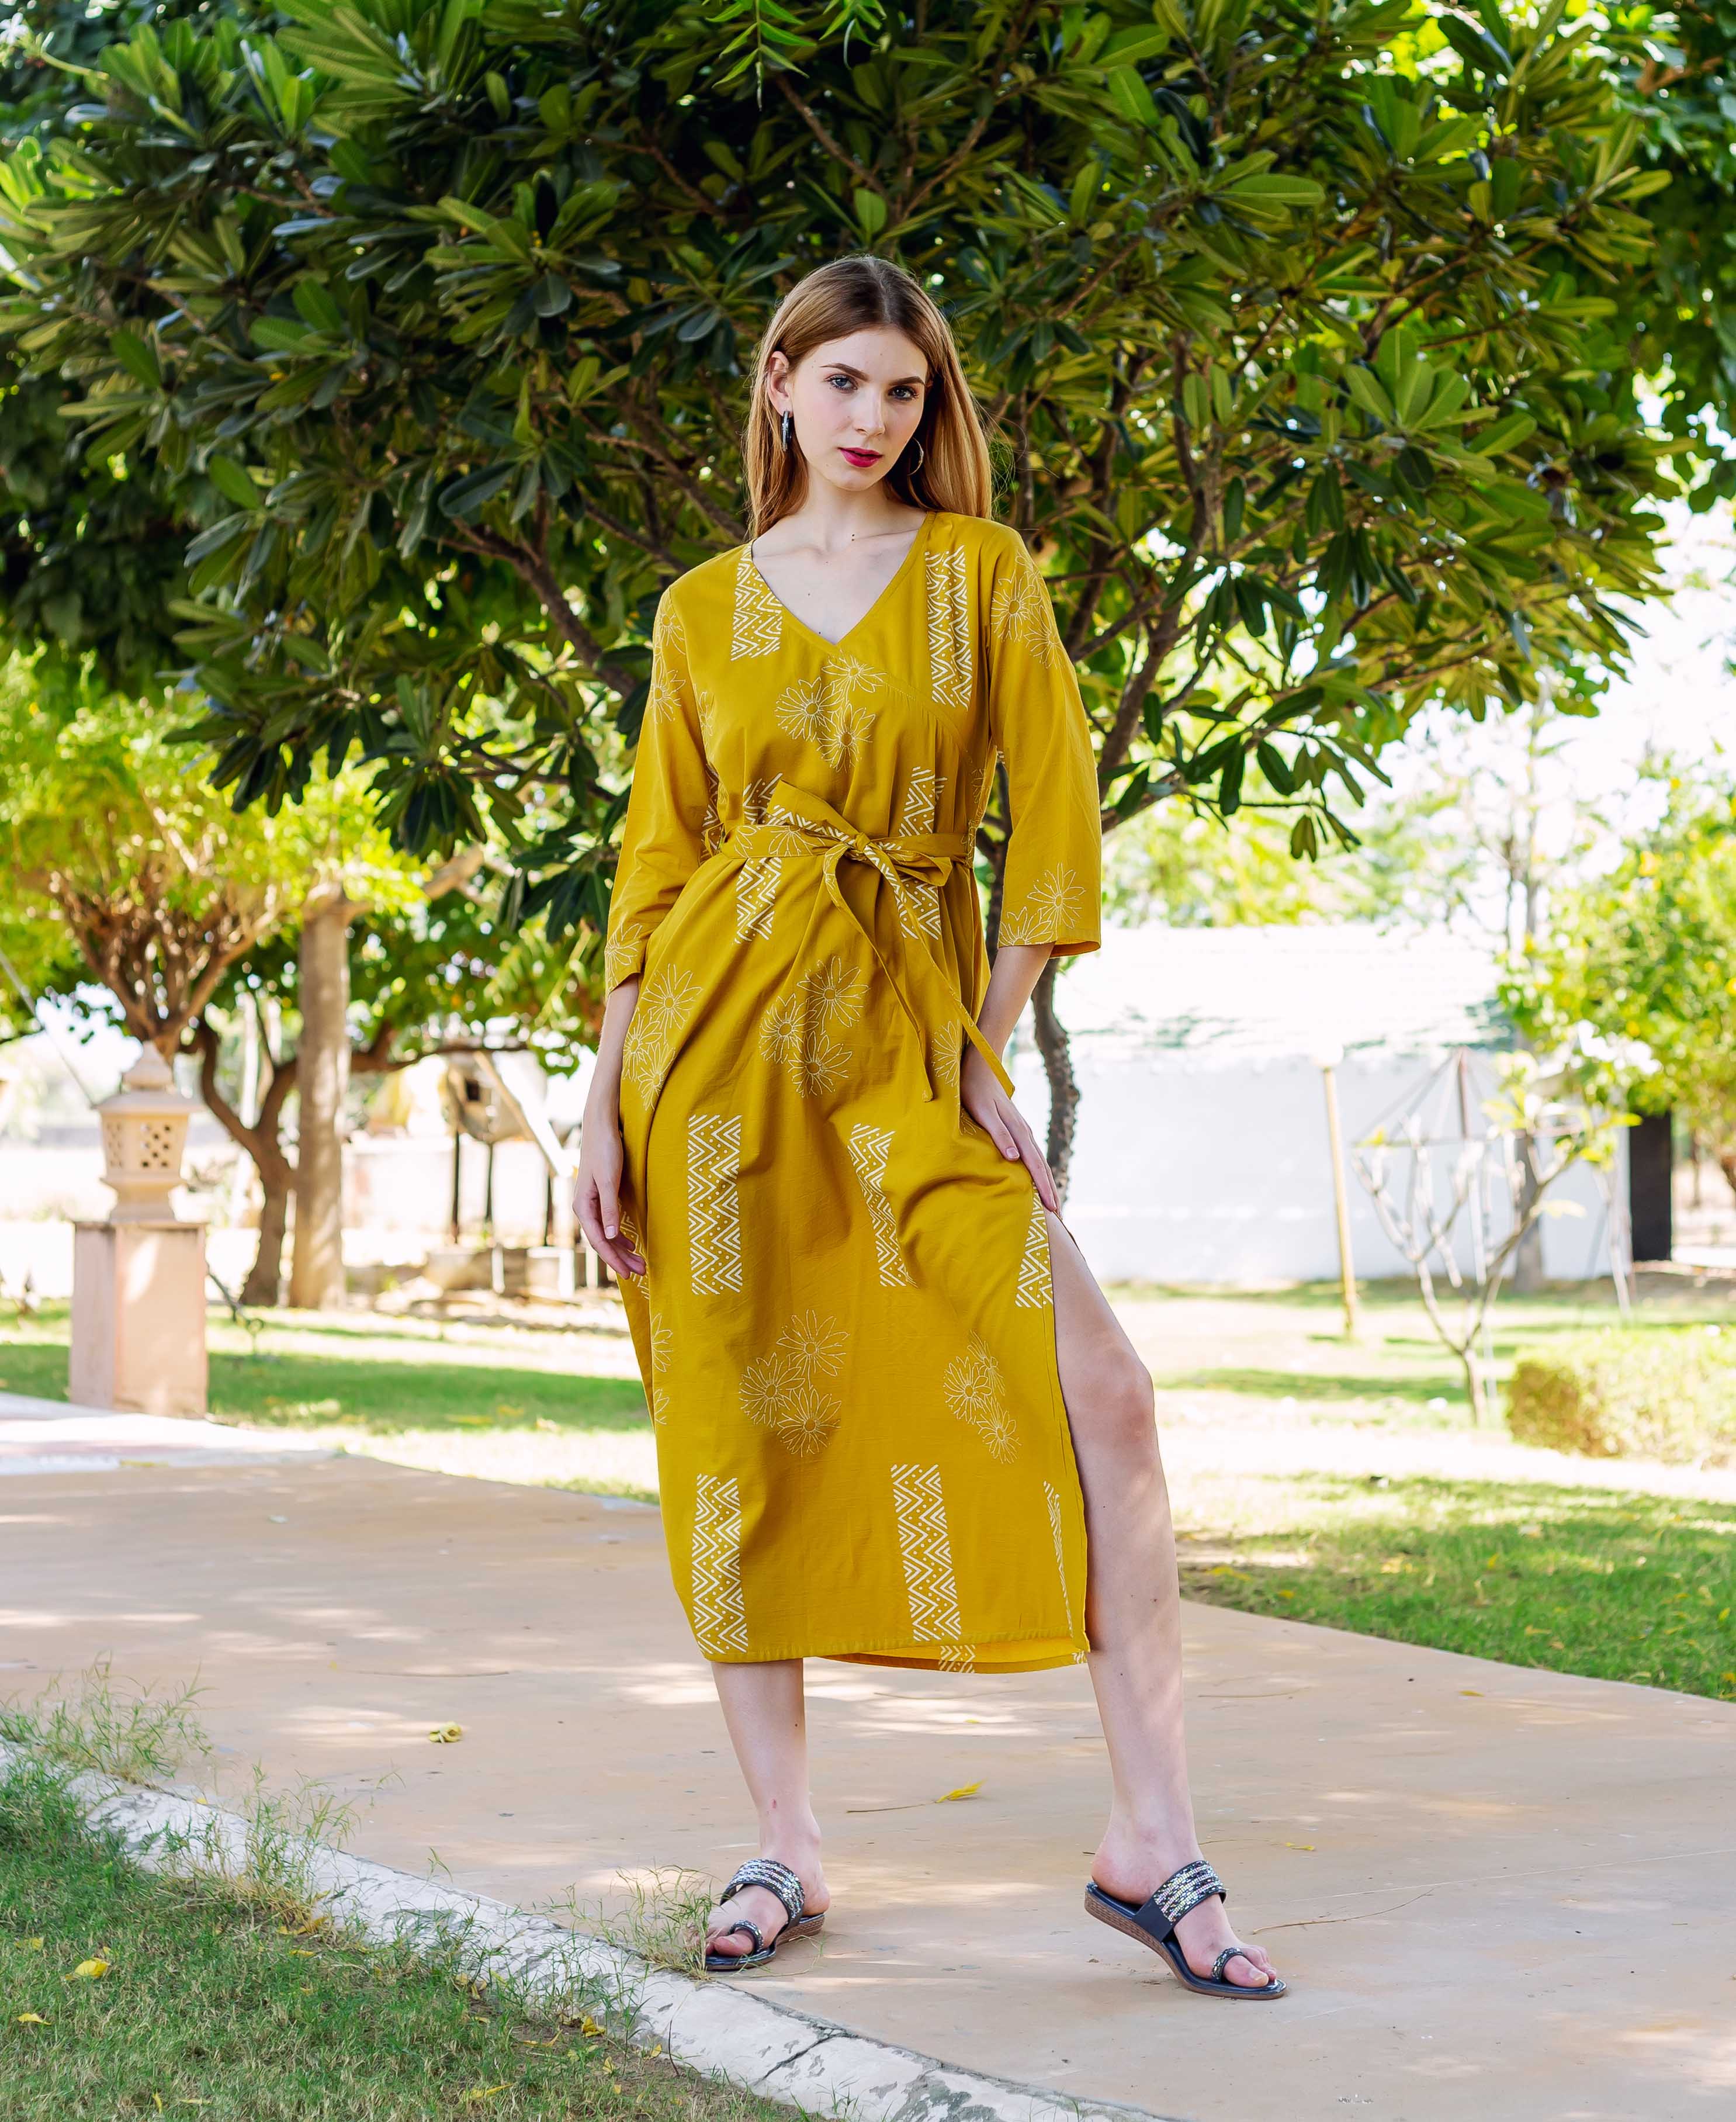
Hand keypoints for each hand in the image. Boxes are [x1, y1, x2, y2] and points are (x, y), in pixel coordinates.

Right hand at [573, 1097, 646, 1279]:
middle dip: (620, 1259)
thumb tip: (609, 1236)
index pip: (598, 1241)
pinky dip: (619, 1236)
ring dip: (622, 1249)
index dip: (613, 1260)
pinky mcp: (602, 1196)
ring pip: (606, 1234)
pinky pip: (609, 1224)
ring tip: (640, 1263)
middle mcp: (585, 1208)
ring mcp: (593, 1203)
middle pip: (602, 1242)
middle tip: (641, 1273)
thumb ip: (609, 1208)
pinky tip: (631, 1243)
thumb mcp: (609, 1180)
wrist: (601, 1126)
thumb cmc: (605, 1150)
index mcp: (583, 1206)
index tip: (628, 1275)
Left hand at [960, 1048, 1058, 1213]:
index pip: (1035, 1165)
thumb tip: (1014, 1159)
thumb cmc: (975, 1091)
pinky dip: (1038, 1168)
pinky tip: (1037, 1176)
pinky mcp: (1017, 1128)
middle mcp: (1024, 1132)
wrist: (979, 1068)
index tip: (1051, 1207)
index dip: (1043, 1187)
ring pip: (1039, 1159)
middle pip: (1041, 1165)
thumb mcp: (983, 1113)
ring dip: (1046, 1180)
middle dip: (1050, 1189)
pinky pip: (1032, 1153)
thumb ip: (998, 1135)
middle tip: (1058, 1214)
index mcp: (1018, 1131)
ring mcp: (1022, 1129)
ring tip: (1052, 1200)